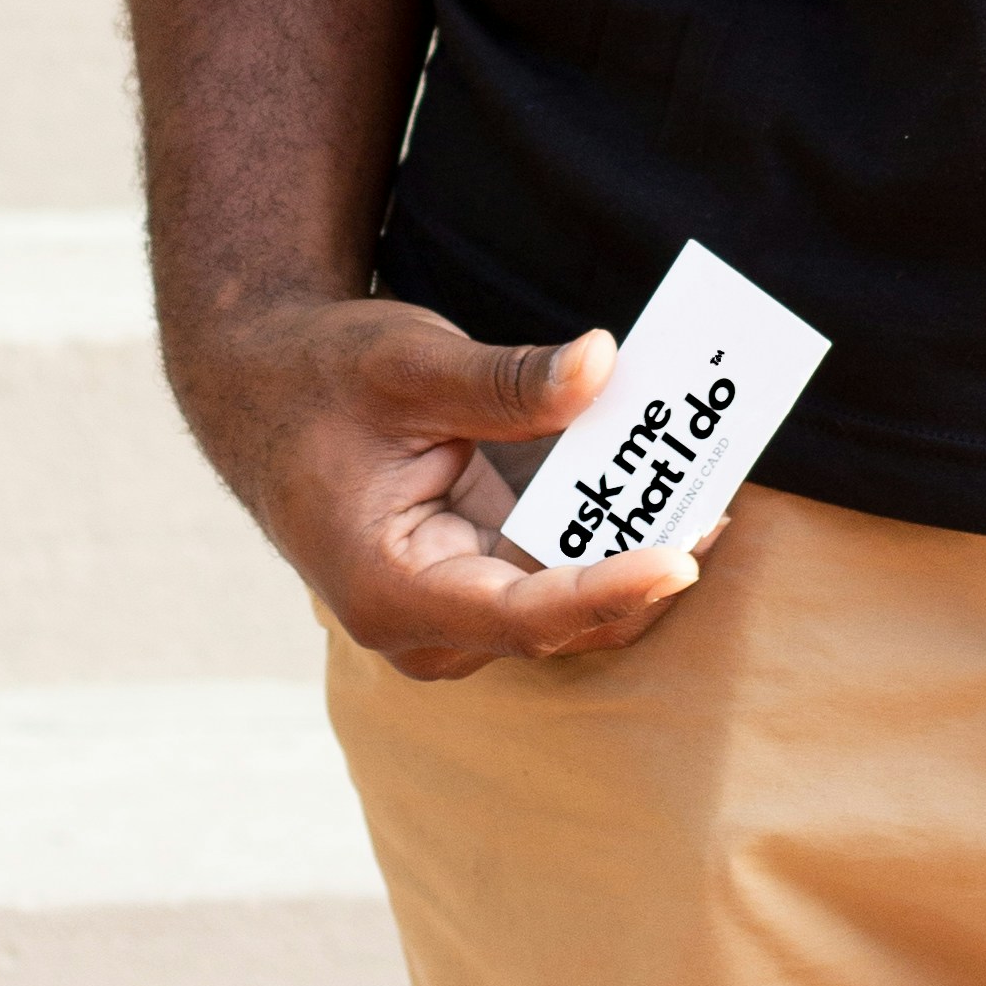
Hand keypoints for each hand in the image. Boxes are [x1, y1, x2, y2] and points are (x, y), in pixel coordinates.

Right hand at [186, 291, 714, 685]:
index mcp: (391, 589)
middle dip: (646, 566)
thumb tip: (603, 362)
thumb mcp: (410, 366)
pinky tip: (669, 484)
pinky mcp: (475, 578)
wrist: (262, 388)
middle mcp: (425, 623)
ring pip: (570, 604)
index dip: (607, 589)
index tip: (681, 560)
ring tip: (716, 483)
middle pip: (561, 620)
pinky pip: (559, 570)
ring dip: (639, 550)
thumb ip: (508, 380)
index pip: (522, 614)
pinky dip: (612, 532)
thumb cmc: (321, 378)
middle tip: (724, 497)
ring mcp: (452, 608)